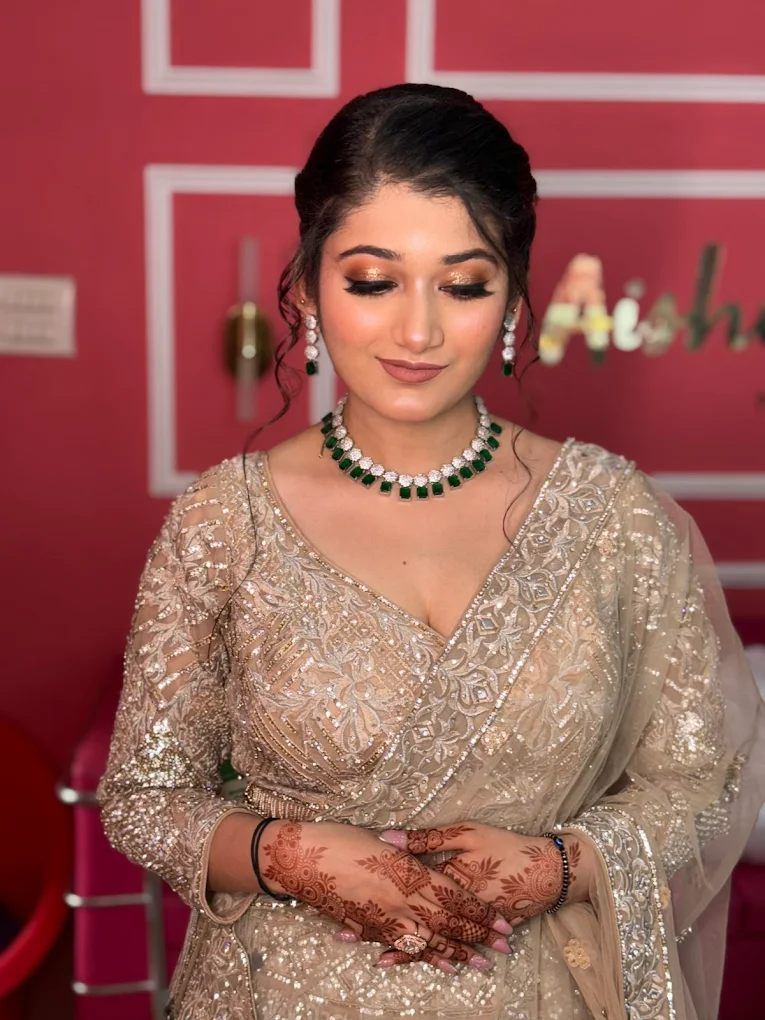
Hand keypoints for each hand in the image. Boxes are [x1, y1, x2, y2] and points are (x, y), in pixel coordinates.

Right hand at [258, 821, 513, 975]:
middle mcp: (401, 900)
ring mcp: (385, 918)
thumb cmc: (340, 839)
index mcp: (409, 873)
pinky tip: (437, 965)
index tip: (503, 923)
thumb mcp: (382, 839)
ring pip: (430, 940)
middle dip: (478, 936)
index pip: (455, 897)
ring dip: (456, 953)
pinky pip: (402, 947)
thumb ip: (407, 849)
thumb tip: (422, 853)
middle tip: (504, 950)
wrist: (300, 860)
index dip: (480, 912)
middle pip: (448, 922)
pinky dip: (422, 957)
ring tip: (480, 964)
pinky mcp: (369, 928)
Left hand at [349, 823, 587, 968]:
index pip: (402, 890)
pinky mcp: (474, 935)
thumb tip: (390, 838)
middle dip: (376, 928)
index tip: (345, 902)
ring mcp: (462, 924)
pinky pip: (445, 947)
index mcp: (444, 878)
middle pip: (408, 919)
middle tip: (342, 937)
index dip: (373, 896)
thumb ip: (429, 839)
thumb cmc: (506, 845)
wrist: (546, 872)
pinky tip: (411, 962)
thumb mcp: (468, 832)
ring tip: (375, 960)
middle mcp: (449, 906)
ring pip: (426, 940)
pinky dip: (426, 956)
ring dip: (398, 949)